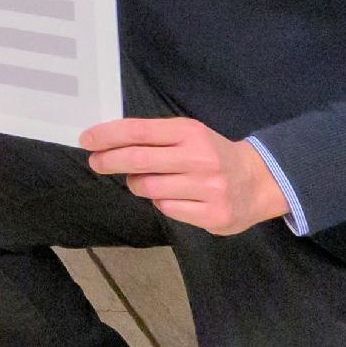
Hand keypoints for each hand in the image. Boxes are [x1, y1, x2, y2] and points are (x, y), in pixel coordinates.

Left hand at [82, 115, 289, 234]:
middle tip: (95, 162)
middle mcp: (200, 158)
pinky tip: (172, 197)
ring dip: (137, 184)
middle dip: (109, 161)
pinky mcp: (212, 215)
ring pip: (148, 188)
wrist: (259, 181)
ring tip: (145, 181)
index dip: (108, 135)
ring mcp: (208, 188)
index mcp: (190, 132)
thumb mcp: (189, 135)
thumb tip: (107, 143)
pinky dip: (160, 202)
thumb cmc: (212, 154)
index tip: (86, 140)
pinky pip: (166, 209)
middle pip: (138, 160)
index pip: (139, 131)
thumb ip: (155, 138)